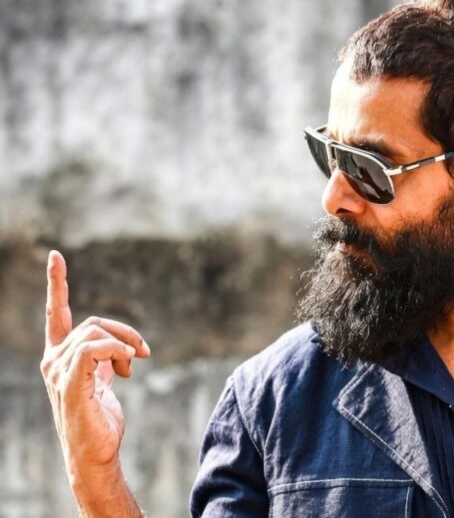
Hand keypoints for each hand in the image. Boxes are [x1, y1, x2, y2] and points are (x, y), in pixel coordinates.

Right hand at [39, 251, 149, 489]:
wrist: (96, 454)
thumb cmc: (101, 421)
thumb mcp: (104, 381)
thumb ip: (107, 359)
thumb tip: (124, 348)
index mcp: (61, 356)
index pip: (56, 313)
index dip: (57, 284)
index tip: (56, 256)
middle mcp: (53, 360)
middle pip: (92, 322)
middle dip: (125, 332)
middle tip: (144, 354)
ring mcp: (58, 372)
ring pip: (95, 332)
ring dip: (125, 345)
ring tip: (133, 368)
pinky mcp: (69, 384)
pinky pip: (93, 349)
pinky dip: (116, 351)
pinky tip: (127, 367)